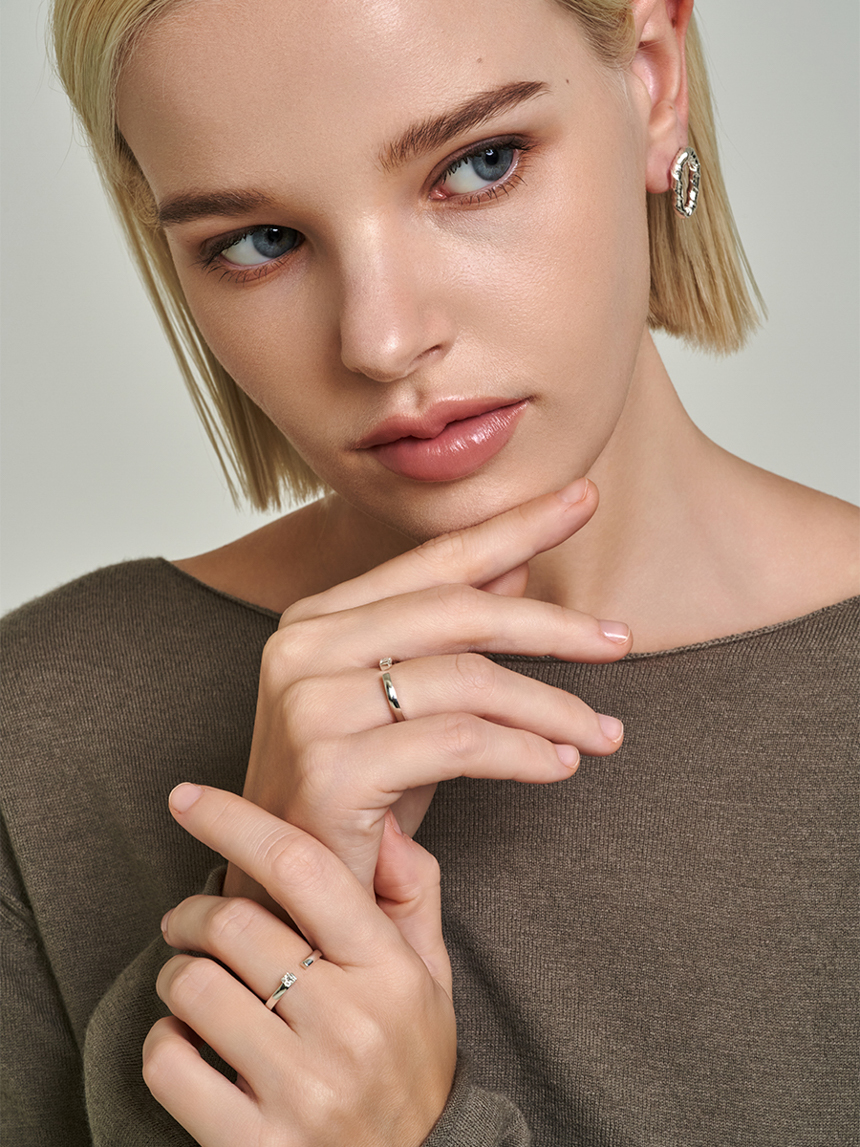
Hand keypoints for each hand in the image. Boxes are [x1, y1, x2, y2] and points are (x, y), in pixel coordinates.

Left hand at [145, 785, 455, 1146]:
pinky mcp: (256, 1145)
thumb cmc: (412, 1063)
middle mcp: (350, 1024)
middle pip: (234, 923)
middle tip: (190, 922)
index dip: (235, 820)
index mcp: (390, 971)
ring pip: (194, 988)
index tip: (187, 799)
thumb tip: (384, 823)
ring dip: (177, 975)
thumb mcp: (432, 977)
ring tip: (194, 985)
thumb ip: (411, 894)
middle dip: (193, 913)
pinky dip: (163, 1043)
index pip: (303, 867)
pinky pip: (170, 1064)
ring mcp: (303, 1089)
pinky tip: (188, 1045)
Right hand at [227, 477, 630, 899]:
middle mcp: (300, 647)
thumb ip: (451, 633)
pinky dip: (524, 752)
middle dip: (552, 626)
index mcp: (315, 619)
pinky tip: (560, 766)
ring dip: (553, 707)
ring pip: (467, 679)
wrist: (294, 903)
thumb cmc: (352, 804)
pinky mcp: (329, 764)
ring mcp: (308, 703)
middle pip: (456, 611)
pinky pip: (460, 741)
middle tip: (621, 640)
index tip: (582, 498)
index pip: (431, 562)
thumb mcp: (409, 707)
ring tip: (604, 734)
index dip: (513, 527)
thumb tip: (517, 565)